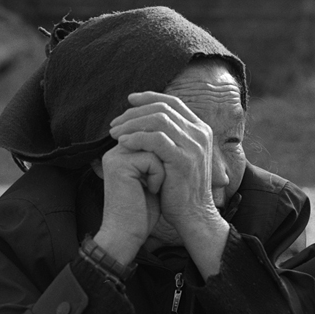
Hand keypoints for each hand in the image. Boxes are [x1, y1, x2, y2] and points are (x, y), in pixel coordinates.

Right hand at [93, 143, 165, 265]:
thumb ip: (154, 159)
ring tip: (153, 188)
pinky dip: (158, 176)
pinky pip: (152, 159)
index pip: (150, 138)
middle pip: (152, 140)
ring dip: (161, 170)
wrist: (127, 234)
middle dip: (162, 163)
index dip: (162, 158)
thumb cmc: (141, 212)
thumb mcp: (151, 179)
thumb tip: (171, 143)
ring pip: (154, 147)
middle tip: (156, 185)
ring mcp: (115, 157)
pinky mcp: (119, 165)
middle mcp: (115, 152)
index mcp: (121, 154)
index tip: (158, 181)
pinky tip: (151, 191)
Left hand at [109, 92, 224, 243]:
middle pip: (162, 108)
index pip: (172, 102)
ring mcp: (193, 146)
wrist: (194, 216)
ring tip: (114, 134)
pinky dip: (136, 138)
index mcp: (199, 130)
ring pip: (158, 120)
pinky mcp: (183, 159)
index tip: (129, 101)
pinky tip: (123, 143)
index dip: (149, 98)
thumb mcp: (177, 158)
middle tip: (114, 123)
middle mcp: (199, 133)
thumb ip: (168, 138)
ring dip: (131, 124)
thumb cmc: (180, 190)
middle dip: (134, 113)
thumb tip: (144, 122)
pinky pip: (156, 140)